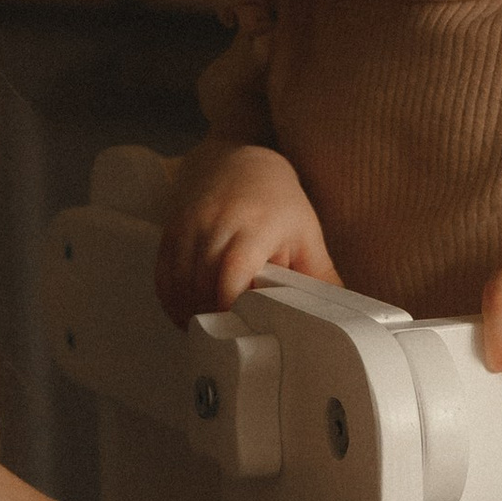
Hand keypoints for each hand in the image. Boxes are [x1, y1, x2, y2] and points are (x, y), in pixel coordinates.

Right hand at [156, 142, 338, 321]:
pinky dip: (171, 300)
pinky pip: (163, 275)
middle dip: (210, 315)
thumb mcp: (307, 236)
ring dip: (188, 312)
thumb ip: (322, 277)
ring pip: (178, 282)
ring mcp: (189, 225)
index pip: (233, 270)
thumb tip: (338, 318)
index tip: (238, 328)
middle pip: (201, 281)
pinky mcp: (171, 230)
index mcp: (255, 225)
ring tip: (206, 330)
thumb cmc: (278, 204)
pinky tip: (186, 314)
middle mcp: (216, 223)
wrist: (240, 162)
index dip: (229, 304)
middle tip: (226, 338)